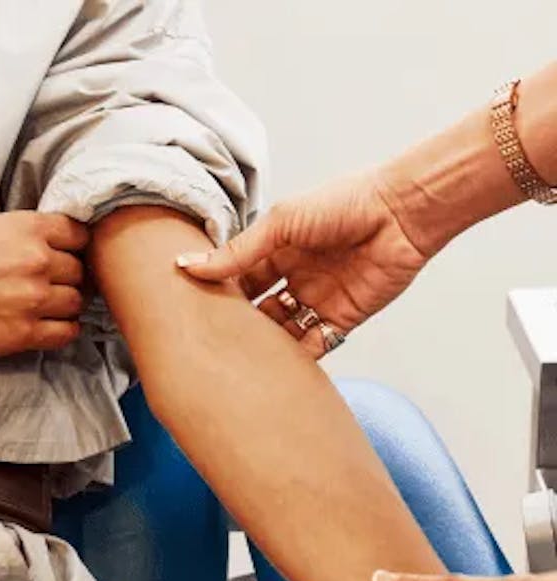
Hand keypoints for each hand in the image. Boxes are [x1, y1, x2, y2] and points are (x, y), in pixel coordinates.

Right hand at [0, 212, 88, 361]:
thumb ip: (13, 232)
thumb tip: (35, 239)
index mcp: (23, 228)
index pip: (79, 233)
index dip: (73, 246)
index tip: (62, 254)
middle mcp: (35, 261)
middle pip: (80, 270)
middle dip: (68, 277)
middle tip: (49, 284)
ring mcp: (32, 299)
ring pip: (76, 302)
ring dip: (64, 305)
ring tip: (44, 307)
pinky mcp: (22, 334)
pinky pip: (66, 333)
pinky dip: (61, 330)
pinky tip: (44, 327)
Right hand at [176, 172, 429, 357]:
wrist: (402, 213)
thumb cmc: (344, 204)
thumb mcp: (280, 224)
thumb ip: (236, 252)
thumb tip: (188, 266)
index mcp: (277, 249)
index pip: (238, 277)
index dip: (218, 293)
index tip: (189, 310)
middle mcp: (295, 276)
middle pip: (256, 309)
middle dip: (237, 324)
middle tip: (209, 342)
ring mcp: (317, 299)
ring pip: (280, 331)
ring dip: (263, 344)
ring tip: (235, 359)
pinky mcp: (342, 319)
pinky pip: (311, 345)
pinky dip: (294, 358)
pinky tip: (272, 367)